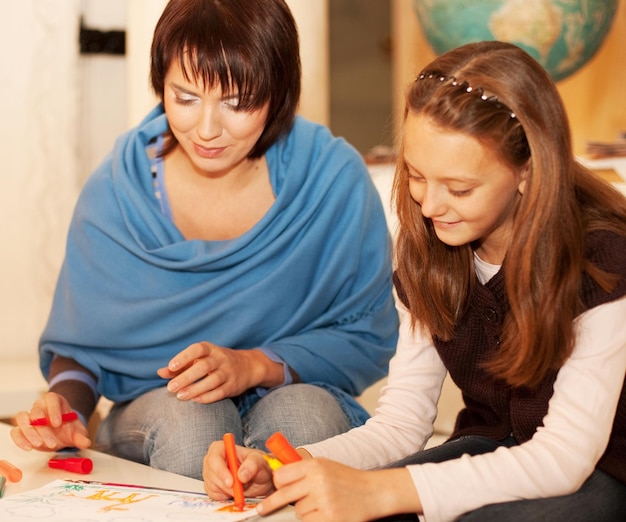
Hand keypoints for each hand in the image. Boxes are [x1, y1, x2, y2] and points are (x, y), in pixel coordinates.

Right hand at [10, 392, 90, 451]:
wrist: (60, 434)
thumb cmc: (67, 428)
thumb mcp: (77, 432)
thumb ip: (81, 437)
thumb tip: (86, 443)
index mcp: (55, 401)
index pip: (51, 399)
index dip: (53, 410)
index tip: (57, 424)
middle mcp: (40, 406)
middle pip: (37, 411)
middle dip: (43, 427)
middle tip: (51, 442)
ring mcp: (29, 417)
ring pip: (23, 419)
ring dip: (30, 433)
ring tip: (39, 445)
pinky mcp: (22, 429)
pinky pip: (16, 431)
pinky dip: (20, 439)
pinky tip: (28, 448)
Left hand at [157, 342, 283, 402]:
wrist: (248, 366)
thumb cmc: (216, 362)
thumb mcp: (200, 359)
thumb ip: (180, 366)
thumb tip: (160, 372)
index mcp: (210, 349)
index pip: (198, 349)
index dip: (184, 357)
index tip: (171, 366)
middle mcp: (220, 359)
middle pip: (204, 367)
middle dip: (186, 377)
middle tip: (170, 388)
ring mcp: (228, 373)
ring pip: (212, 380)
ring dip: (195, 389)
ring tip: (180, 396)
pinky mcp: (233, 386)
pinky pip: (220, 392)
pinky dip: (207, 397)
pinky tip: (195, 400)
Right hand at [203, 440, 273, 499]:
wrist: (260, 479)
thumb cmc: (259, 465)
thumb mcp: (260, 461)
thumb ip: (252, 465)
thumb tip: (241, 475)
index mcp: (221, 448)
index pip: (214, 458)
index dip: (220, 471)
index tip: (231, 482)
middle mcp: (213, 460)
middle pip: (211, 474)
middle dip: (225, 484)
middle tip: (239, 490)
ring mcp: (211, 474)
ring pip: (212, 486)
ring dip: (228, 491)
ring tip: (241, 486)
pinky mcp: (212, 487)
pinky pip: (214, 495)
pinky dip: (225, 496)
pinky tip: (235, 491)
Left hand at [257, 459, 420, 521]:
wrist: (374, 492)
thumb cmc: (348, 479)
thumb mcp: (326, 466)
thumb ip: (304, 471)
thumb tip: (279, 480)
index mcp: (315, 466)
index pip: (282, 475)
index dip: (278, 484)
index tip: (276, 489)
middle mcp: (317, 481)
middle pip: (283, 495)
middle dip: (272, 504)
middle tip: (261, 510)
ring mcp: (324, 501)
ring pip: (298, 512)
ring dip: (305, 512)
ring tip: (322, 504)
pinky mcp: (330, 518)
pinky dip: (313, 520)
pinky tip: (325, 513)